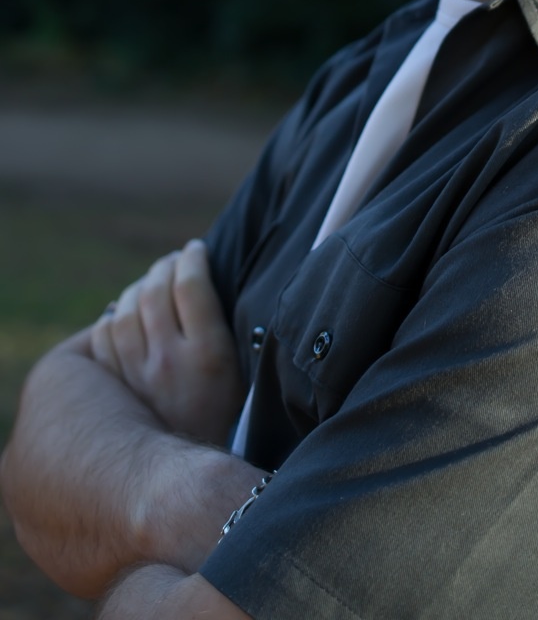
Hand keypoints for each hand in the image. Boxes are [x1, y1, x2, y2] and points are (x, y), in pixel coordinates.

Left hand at [91, 240, 244, 444]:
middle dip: (165, 265)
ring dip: (138, 286)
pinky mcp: (114, 387)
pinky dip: (112, 316)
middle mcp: (168, 359)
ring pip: (125, 308)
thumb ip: (225, 331)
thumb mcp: (241, 374)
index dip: (193, 257)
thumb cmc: (223, 418)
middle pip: (156, 289)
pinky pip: (103, 335)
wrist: (187, 478)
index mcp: (208, 354)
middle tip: (173, 261)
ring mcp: (136, 373)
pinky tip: (125, 313)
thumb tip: (207, 282)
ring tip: (151, 281)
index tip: (196, 249)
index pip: (192, 283)